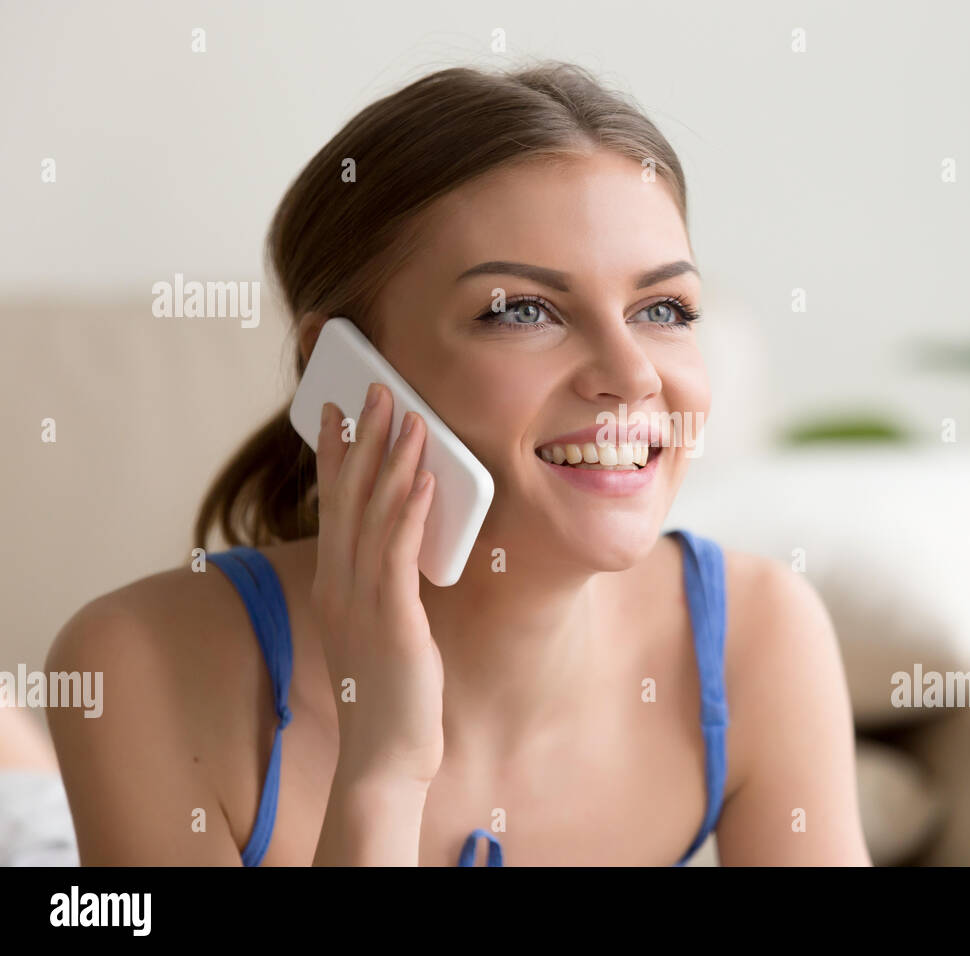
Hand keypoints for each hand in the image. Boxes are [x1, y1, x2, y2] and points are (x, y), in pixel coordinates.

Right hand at [311, 382, 443, 787]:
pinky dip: (409, 511)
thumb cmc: (388, 696)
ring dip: (390, 461)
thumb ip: (384, 587)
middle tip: (374, 389)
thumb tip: (405, 550)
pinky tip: (425, 479)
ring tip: (405, 416)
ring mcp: (360, 600)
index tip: (335, 413)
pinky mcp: (390, 619)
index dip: (333, 457)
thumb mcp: (380, 630)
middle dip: (361, 439)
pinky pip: (397, 553)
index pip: (332, 508)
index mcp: (334, 586)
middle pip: (348, 497)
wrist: (384, 757)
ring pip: (373, 515)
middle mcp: (339, 585)